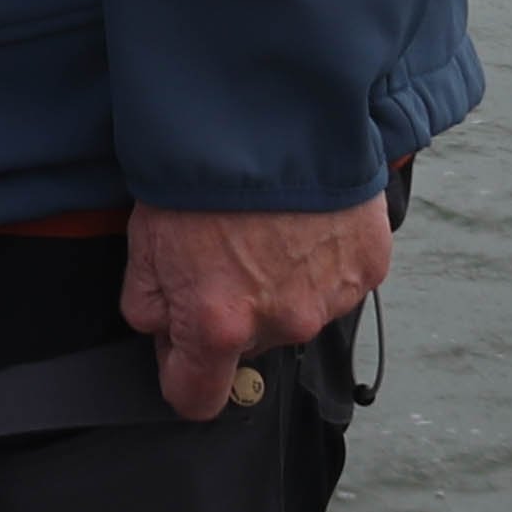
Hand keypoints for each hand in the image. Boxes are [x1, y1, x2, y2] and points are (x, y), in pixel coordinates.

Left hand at [121, 196, 389, 421]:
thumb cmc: (199, 171)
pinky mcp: (368, 266)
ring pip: (294, 310)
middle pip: (248, 345)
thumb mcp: (144, 238)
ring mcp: (331, 297)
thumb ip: (149, 302)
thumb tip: (162, 331)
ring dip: (278, 282)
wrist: (272, 113)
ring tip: (262, 224)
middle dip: (230, 311)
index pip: (197, 398)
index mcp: (218, 323)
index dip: (182, 378)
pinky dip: (319, 258)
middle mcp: (280, 323)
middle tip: (218, 249)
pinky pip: (336, 279)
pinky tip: (300, 218)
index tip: (179, 358)